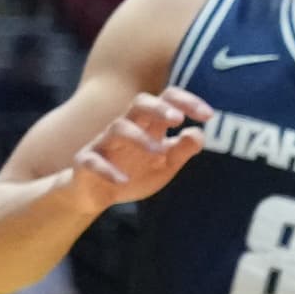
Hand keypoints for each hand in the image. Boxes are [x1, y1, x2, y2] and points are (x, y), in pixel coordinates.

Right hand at [67, 86, 213, 214]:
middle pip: (140, 103)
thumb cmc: (133, 172)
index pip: (167, 100)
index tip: (209, 115)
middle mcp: (126, 128)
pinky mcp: (86, 162)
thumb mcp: (164, 165)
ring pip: (118, 128)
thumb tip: (200, 134)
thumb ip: (181, 150)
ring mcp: (104, 143)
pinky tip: (122, 180)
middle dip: (159, 107)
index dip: (187, 102)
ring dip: (138, 138)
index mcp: (148, 125)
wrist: (95, 193)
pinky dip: (106, 169)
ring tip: (157, 153)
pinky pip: (92, 160)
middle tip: (178, 119)